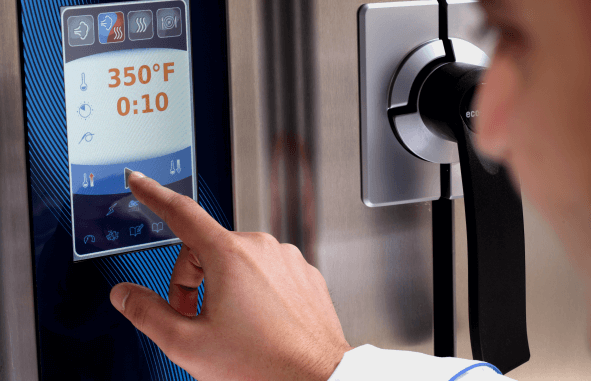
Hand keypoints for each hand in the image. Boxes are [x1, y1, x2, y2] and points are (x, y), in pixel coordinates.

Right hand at [109, 172, 351, 380]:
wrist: (317, 377)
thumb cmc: (262, 363)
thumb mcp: (189, 344)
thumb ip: (148, 314)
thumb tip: (125, 295)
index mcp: (229, 255)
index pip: (181, 213)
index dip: (153, 195)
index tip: (140, 182)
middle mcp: (261, 247)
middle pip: (206, 249)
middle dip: (191, 281)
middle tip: (194, 318)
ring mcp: (286, 258)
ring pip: (237, 260)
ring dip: (223, 285)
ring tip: (231, 324)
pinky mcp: (303, 271)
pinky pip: (266, 269)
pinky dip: (254, 288)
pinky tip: (258, 320)